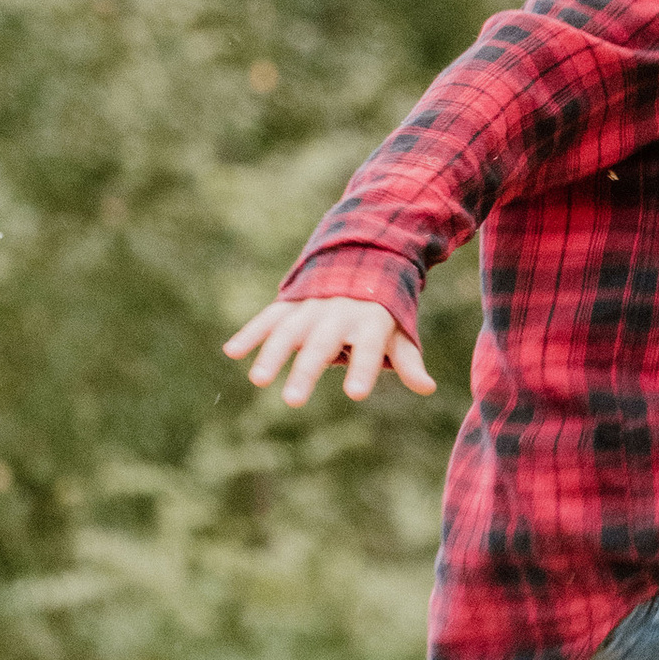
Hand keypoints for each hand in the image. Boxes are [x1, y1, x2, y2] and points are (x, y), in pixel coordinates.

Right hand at [226, 296, 434, 408]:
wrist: (360, 257)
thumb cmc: (382, 308)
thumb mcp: (399, 330)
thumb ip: (407, 360)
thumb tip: (427, 387)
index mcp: (370, 321)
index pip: (369, 349)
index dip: (363, 369)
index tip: (355, 394)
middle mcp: (338, 313)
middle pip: (321, 344)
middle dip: (306, 371)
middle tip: (292, 402)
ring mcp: (311, 307)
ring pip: (289, 331)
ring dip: (271, 355)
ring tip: (259, 381)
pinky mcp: (290, 303)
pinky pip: (267, 318)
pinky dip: (249, 333)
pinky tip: (232, 352)